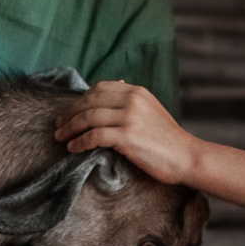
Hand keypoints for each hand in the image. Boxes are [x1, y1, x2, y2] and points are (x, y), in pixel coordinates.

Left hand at [55, 80, 200, 184]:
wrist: (186, 157)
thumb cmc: (167, 139)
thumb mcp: (150, 111)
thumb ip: (130, 103)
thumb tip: (108, 94)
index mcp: (137, 92)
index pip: (99, 88)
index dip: (80, 100)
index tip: (70, 112)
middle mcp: (132, 100)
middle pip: (90, 101)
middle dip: (70, 113)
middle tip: (58, 125)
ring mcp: (130, 117)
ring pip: (88, 118)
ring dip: (70, 128)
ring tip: (60, 137)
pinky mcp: (127, 137)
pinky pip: (94, 136)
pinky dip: (79, 142)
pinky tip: (73, 148)